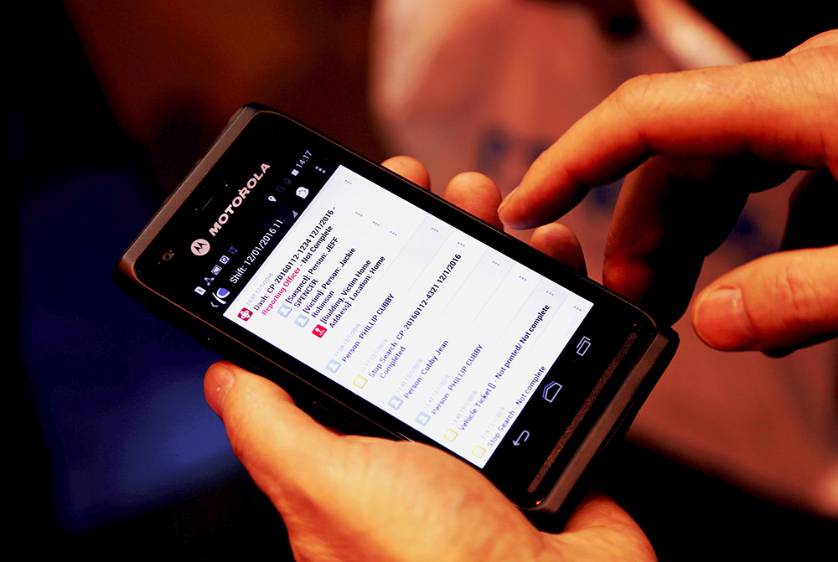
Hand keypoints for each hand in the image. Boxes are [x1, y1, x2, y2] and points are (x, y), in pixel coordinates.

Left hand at [203, 156, 653, 560]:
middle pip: (421, 298)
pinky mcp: (548, 411)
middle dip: (423, 229)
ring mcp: (491, 410)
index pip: (351, 321)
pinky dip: (556, 281)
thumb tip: (220, 372)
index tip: (363, 204)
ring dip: (488, 239)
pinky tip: (553, 246)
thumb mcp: (322, 483)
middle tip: (426, 184)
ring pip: (488, 301)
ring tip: (489, 201)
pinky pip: (552, 330)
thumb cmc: (427, 557)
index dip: (353, 257)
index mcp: (363, 430)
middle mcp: (426, 416)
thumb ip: (267, 426)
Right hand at [500, 30, 837, 353]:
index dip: (569, 162)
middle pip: (678, 152)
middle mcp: (804, 86)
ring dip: (689, 236)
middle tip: (626, 298)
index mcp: (805, 95)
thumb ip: (801, 296)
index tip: (524, 208)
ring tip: (677, 300)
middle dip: (639, 231)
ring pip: (721, 164)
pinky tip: (771, 286)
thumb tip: (715, 323)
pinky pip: (775, 172)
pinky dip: (758, 233)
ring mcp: (824, 102)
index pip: (645, 114)